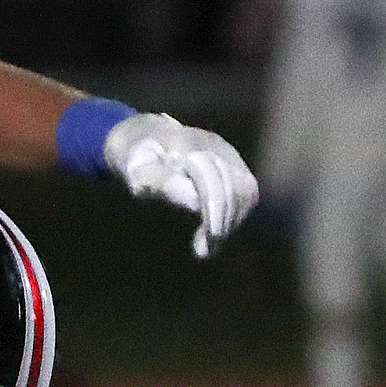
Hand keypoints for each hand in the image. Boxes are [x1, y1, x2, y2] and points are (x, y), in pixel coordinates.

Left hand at [102, 111, 258, 258]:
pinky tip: (219, 230)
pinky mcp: (235, 159)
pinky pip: (247, 188)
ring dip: (232, 220)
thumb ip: (162, 182)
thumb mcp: (138, 171)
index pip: (209, 178)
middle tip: (205, 249)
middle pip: (231, 186)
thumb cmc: (138, 160)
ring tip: (210, 243)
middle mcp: (212, 144)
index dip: (212, 211)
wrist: (149, 136)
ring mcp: (226, 150)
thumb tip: (194, 201)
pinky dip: (237, 212)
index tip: (204, 241)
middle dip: (221, 221)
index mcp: (185, 145)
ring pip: (245, 189)